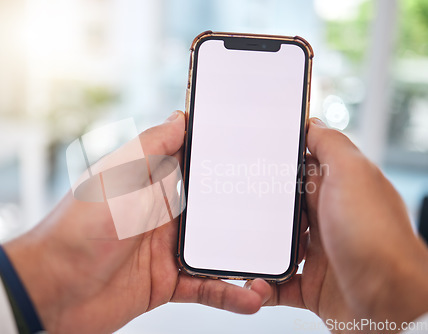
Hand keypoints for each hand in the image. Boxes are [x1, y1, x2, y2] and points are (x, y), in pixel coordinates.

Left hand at [3, 111, 267, 333]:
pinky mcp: (168, 281)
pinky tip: (250, 295)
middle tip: (285, 208)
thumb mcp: (117, 177)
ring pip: (218, 249)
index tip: (261, 152)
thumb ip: (151, 148)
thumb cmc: (78, 227)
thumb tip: (182, 117)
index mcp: (153, 182)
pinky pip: (207, 286)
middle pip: (217, 207)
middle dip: (249, 207)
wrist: (51, 290)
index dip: (227, 157)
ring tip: (275, 260)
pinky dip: (229, 292)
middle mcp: (165, 213)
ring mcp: (168, 248)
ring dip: (245, 255)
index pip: (198, 163)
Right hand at [249, 118, 427, 331]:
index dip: (275, 160)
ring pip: (274, 243)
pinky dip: (262, 282)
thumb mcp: (353, 173)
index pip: (300, 166)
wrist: (388, 303)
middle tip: (231, 200)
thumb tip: (310, 122)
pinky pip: (276, 281)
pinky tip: (252, 277)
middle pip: (281, 205)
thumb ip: (331, 144)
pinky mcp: (309, 284)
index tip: (245, 156)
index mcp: (338, 188)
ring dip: (256, 243)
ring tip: (236, 240)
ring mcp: (318, 252)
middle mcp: (327, 218)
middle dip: (257, 203)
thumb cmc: (375, 238)